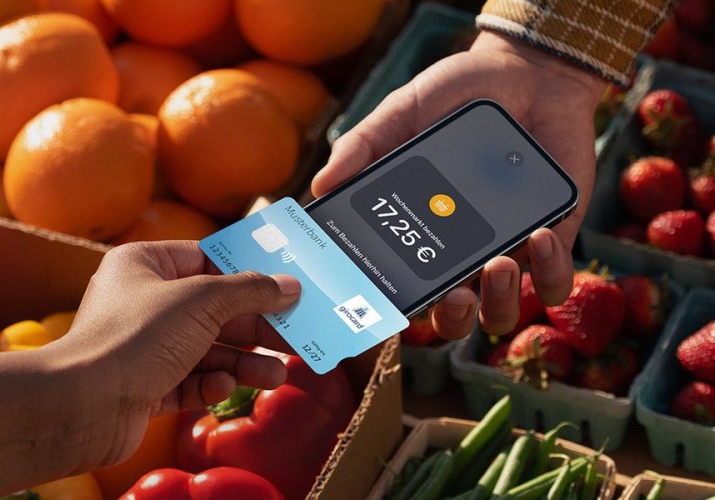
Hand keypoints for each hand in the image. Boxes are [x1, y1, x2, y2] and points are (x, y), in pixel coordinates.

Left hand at [0, 241, 299, 497]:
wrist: (82, 406)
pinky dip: (211, 385)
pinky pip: (189, 380)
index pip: (206, 259)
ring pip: (206, 350)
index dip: (247, 272)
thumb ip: (249, 290)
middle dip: (254, 327)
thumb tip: (289, 285)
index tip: (284, 284)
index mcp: (145, 265)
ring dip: (242, 363)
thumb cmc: (134, 337)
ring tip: (275, 375)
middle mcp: (143, 301)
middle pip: (214, 309)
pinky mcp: (145, 386)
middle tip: (293, 336)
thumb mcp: (201, 301)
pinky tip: (223, 388)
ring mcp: (143, 346)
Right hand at [312, 31, 605, 338]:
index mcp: (419, 234)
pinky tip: (539, 235)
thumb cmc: (455, 97)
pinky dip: (551, 272)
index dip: (390, 307)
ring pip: (501, 313)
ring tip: (497, 264)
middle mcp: (460, 254)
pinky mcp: (552, 240)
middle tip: (454, 295)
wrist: (525, 74)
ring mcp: (507, 252)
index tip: (385, 300)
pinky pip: (553, 282)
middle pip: (452, 318)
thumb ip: (363, 146)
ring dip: (499, 302)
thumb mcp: (401, 114)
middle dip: (452, 318)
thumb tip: (321, 186)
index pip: (400, 287)